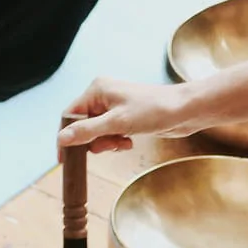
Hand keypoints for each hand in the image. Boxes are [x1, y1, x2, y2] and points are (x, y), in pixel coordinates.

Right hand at [57, 77, 199, 154]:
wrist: (185, 111)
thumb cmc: (154, 110)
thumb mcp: (117, 123)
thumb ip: (87, 131)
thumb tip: (61, 139)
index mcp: (97, 89)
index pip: (70, 115)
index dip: (66, 136)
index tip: (65, 158)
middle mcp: (103, 95)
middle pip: (83, 125)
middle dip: (93, 141)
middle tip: (107, 147)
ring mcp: (115, 106)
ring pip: (97, 132)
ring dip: (106, 143)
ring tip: (122, 143)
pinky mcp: (126, 117)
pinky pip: (110, 133)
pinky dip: (117, 141)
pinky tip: (129, 142)